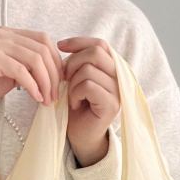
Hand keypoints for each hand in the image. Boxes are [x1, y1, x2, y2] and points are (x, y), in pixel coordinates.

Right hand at [0, 26, 63, 109]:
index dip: (56, 62)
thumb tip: (50, 77)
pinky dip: (32, 86)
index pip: (43, 41)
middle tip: (55, 96)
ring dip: (45, 83)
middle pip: (42, 50)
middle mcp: (4, 35)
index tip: (60, 83)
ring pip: (34, 60)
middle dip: (54, 76)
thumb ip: (27, 69)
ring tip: (47, 99)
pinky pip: (20, 71)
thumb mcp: (10, 74)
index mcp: (10, 35)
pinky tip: (36, 98)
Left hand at [56, 37, 120, 166]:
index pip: (100, 44)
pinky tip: (75, 104)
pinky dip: (75, 93)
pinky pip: (88, 86)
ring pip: (89, 70)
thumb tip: (64, 45)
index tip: (60, 46)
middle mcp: (120, 78)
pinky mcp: (111, 105)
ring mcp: (118, 92)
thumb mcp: (77, 78)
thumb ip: (78, 62)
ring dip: (72, 83)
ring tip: (72, 97)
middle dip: (73, 63)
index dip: (79, 42)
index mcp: (113, 69)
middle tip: (64, 79)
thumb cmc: (78, 107)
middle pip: (95, 53)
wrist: (81, 136)